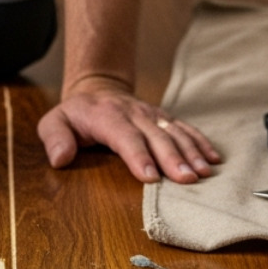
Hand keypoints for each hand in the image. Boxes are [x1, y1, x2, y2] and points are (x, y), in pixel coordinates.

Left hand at [38, 75, 220, 183]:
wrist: (98, 89)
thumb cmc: (75, 115)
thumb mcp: (53, 122)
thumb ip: (54, 137)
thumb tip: (60, 157)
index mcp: (106, 116)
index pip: (124, 136)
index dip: (138, 156)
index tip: (151, 176)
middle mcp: (133, 113)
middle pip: (155, 136)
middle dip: (173, 158)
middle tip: (187, 179)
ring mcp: (151, 114)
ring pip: (174, 132)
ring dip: (191, 152)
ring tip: (204, 172)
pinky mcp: (164, 118)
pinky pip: (185, 128)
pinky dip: (200, 142)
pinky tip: (213, 158)